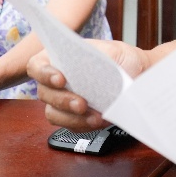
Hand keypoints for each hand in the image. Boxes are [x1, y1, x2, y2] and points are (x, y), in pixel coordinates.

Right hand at [27, 40, 163, 131]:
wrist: (137, 77)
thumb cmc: (122, 60)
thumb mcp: (114, 51)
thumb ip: (99, 56)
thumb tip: (88, 66)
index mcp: (60, 58)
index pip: (38, 65)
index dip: (44, 73)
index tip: (61, 79)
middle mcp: (56, 81)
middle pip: (44, 93)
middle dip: (62, 100)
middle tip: (81, 104)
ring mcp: (62, 100)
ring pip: (53, 113)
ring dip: (72, 117)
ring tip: (94, 116)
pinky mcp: (73, 117)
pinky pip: (69, 125)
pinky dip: (83, 125)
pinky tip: (97, 120)